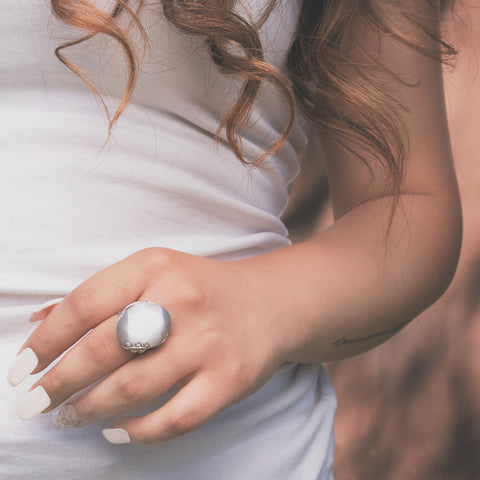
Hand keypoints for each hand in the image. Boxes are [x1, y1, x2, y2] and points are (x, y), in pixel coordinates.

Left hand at [7, 248, 284, 443]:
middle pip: (102, 349)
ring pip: (132, 387)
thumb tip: (39, 321)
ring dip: (88, 408)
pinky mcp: (230, 378)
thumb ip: (100, 294)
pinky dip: (137, 431)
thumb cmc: (202, 289)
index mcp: (155, 267)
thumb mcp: (154, 273)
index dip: (45, 342)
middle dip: (58, 383)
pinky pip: (174, 418)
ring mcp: (208, 341)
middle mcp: (180, 300)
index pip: (84, 304)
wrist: (269, 303)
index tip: (22, 368)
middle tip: (35, 402)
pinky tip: (116, 430)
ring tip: (68, 416)